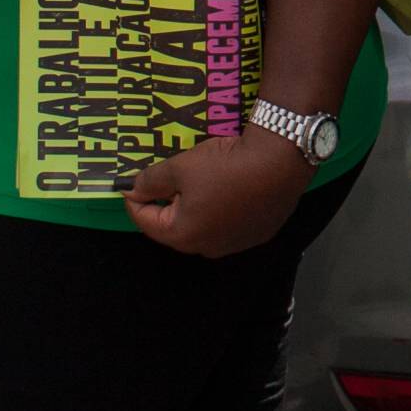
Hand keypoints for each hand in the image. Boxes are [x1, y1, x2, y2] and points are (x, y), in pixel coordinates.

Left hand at [128, 127, 312, 257]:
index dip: (135, 200)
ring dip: (194, 210)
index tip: (130, 184)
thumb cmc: (225, 165)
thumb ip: (151, 180)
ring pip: (204, 228)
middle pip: (176, 228)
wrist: (279, 162)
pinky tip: (226, 190)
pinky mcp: (258, 234)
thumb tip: (134, 189)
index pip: (146, 222)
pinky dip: (221, 211)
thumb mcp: (180, 167)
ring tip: (196, 184)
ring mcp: (235, 244)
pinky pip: (229, 225)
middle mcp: (207, 248)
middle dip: (166, 206)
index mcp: (183, 235)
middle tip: (163, 183)